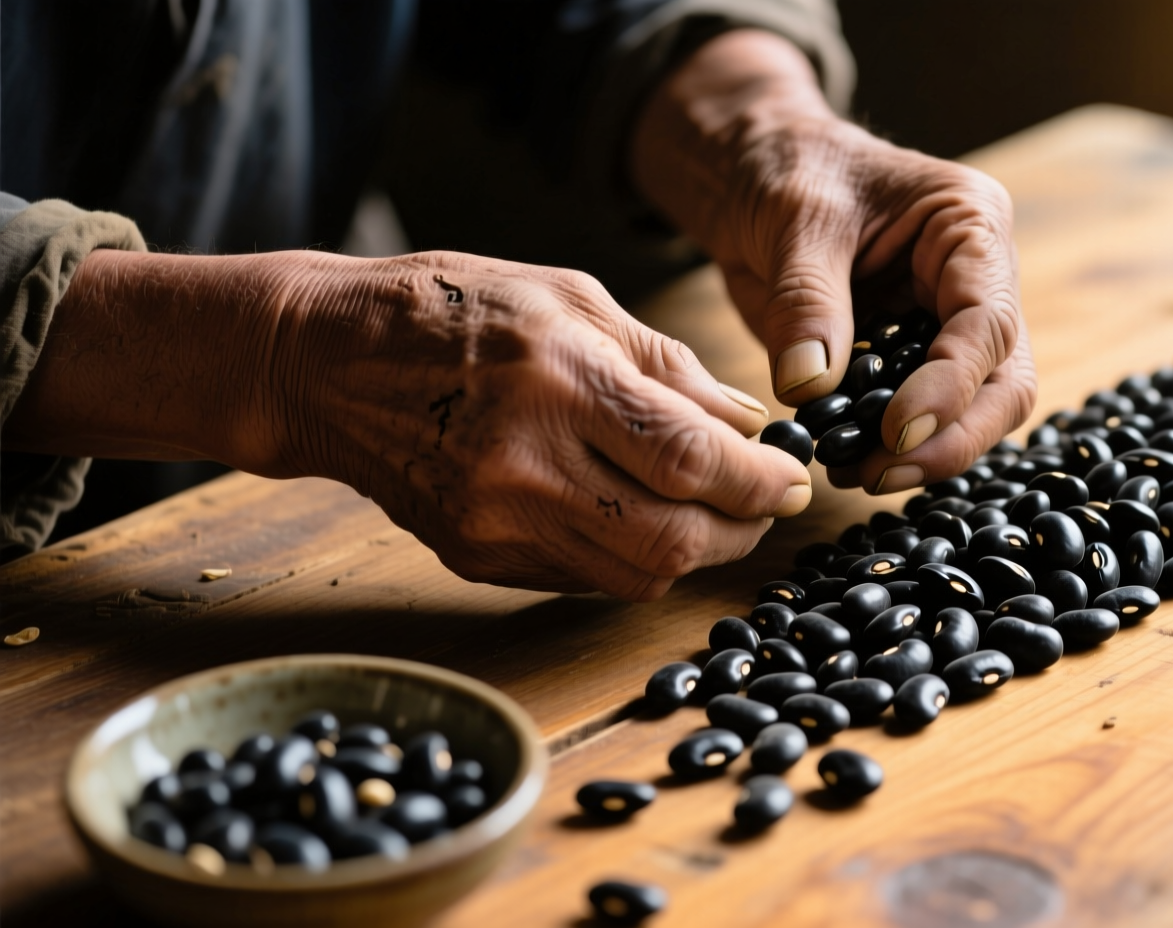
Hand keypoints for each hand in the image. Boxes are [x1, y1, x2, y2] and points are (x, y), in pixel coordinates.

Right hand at [12, 249, 811, 598]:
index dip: (760, 483)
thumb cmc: (453, 307)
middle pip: (673, 539)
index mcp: (558, 379)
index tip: (794, 479)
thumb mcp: (570, 295)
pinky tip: (638, 516)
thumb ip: (666, 365)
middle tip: (764, 504)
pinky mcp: (474, 556)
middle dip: (740, 531)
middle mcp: (526, 463)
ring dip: (693, 552)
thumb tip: (750, 424)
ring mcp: (494, 522)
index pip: (691, 460)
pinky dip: (632, 556)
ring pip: (635, 576)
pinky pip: (584, 579)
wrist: (319, 361)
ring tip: (711, 512)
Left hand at [633, 30, 1037, 494]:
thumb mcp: (792, 219)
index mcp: (970, 224)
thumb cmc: (783, 167)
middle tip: (879, 473)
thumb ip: (806, 301)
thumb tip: (810, 388)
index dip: (950, 387)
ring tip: (851, 473)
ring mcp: (947, 325)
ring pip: (973, 412)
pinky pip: (920, 418)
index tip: (896, 431)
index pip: (986, 322)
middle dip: (950, 438)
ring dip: (922, 455)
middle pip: (1002, 382)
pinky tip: (844, 462)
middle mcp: (977, 280)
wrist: (751, 170)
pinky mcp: (910, 360)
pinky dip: (889, 450)